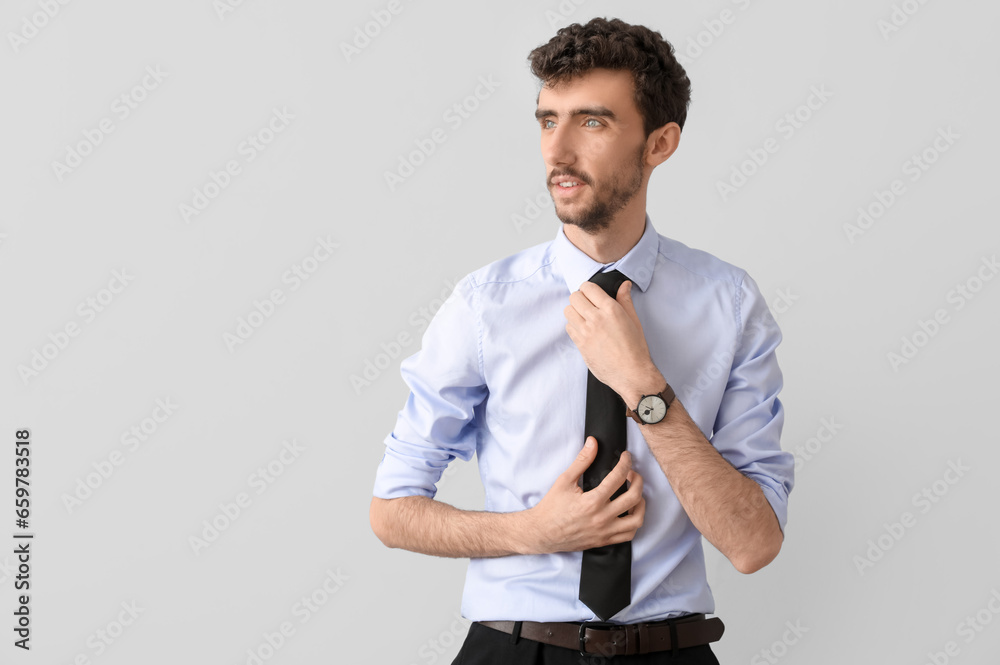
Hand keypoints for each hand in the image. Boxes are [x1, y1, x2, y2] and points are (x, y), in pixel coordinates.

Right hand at [524, 437, 644, 553]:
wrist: (542, 533)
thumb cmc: (552, 507)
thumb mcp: (564, 480)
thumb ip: (582, 461)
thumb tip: (593, 443)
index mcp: (592, 502)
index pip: (618, 477)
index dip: (625, 463)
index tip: (626, 457)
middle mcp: (602, 518)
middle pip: (633, 497)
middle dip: (638, 480)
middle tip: (633, 473)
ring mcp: (605, 532)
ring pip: (636, 519)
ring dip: (641, 503)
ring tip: (636, 493)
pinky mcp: (604, 541)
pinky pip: (629, 535)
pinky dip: (634, 522)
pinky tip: (630, 512)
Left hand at [564, 280, 660, 403]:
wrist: (631, 374)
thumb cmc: (635, 349)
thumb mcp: (634, 320)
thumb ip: (625, 300)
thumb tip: (624, 285)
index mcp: (610, 310)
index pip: (588, 288)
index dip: (589, 288)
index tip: (592, 294)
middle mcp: (596, 319)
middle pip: (574, 297)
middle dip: (580, 298)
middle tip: (588, 305)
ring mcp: (586, 333)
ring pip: (568, 311)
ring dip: (574, 311)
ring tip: (584, 317)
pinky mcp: (580, 345)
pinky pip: (568, 327)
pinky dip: (573, 326)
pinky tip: (584, 330)